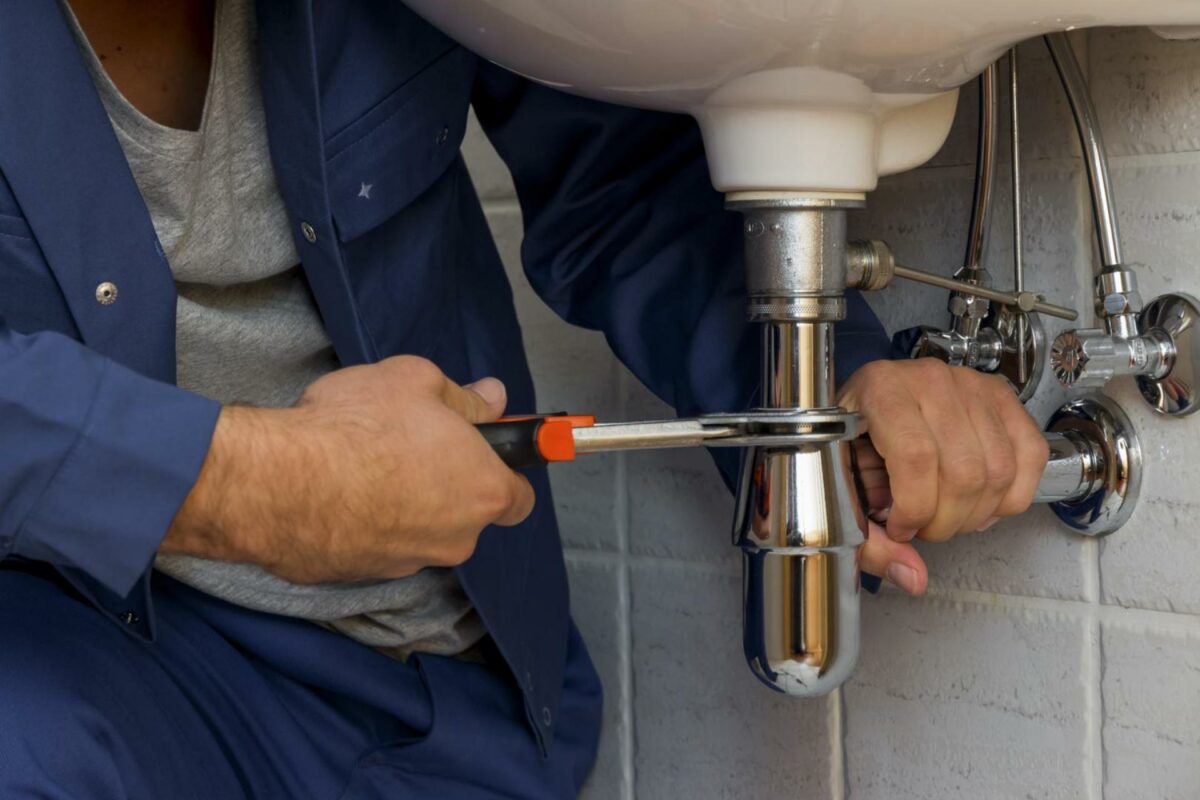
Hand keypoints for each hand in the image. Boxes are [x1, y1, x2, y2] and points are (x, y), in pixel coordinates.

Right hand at [163, 356, 534, 582]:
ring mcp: (407, 563)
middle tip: (408, 444)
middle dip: (443, 484)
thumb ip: (463, 397)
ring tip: (361, 463)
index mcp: (483, 492)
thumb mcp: (417, 381)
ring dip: (400, 504)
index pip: (519, 499)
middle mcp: (454, 538)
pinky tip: (334, 489)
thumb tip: (491, 398)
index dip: (502, 472)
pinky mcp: (361, 576)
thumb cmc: (357, 426)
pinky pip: (374, 545)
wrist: (279, 481)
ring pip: (418, 531)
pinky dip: (363, 522)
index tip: (480, 451)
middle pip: (465, 514)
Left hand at [838, 359, 1049, 595]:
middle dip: (946, 520)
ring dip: (978, 512)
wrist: (865, 402)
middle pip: (964, 471)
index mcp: (881, 391)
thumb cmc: (850, 439)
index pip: (917, 457)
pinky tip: (983, 505)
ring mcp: (971, 385)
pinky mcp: (1000, 397)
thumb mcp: (840, 485)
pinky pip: (1030, 454)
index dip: (915, 508)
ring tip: (949, 515)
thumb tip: (912, 577)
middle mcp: (929, 379)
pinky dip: (1014, 494)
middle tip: (924, 527)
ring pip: (999, 469)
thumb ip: (868, 538)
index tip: (901, 528)